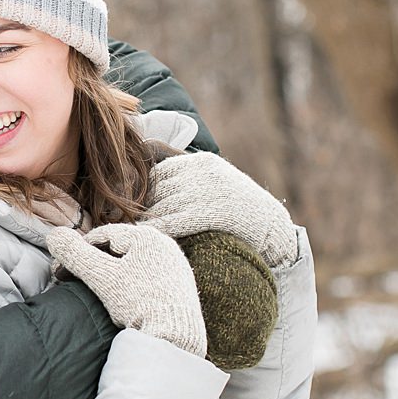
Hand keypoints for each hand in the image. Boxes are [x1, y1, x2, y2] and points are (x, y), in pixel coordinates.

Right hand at [45, 223, 206, 357]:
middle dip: (93, 263)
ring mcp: (175, 266)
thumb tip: (53, 235)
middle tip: (73, 280)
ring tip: (95, 291)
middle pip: (118, 249)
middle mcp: (165, 246)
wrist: (176, 337)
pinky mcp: (181, 287)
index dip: (76, 251)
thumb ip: (75, 254)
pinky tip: (121, 300)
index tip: (60, 270)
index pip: (102, 236)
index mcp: (147, 236)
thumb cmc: (138, 303)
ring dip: (111, 274)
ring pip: (133, 264)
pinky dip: (130, 285)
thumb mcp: (101, 277)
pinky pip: (147, 278)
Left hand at [142, 152, 297, 267]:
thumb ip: (193, 175)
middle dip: (142, 204)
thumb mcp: (218, 179)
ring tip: (130, 229)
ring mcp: (205, 193)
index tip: (136, 202)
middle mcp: (202, 174)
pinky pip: (170, 221)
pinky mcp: (207, 214)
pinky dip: (153, 228)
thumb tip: (159, 173)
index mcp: (203, 162)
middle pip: (157, 187)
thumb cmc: (241, 208)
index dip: (146, 188)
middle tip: (126, 218)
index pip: (161, 170)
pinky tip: (144, 236)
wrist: (272, 227)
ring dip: (144, 218)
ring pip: (160, 205)